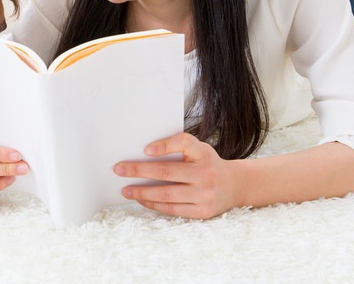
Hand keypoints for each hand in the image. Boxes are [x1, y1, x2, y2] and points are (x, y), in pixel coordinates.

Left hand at [113, 132, 240, 218]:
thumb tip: (146, 151)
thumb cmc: (207, 163)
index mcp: (203, 153)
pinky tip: (142, 199)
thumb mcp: (199, 148)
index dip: (164, 146)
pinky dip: (154, 204)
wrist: (235, 185)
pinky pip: (173, 209)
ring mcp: (205, 195)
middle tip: (119, 169)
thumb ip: (178, 146)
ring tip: (126, 190)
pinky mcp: (202, 212)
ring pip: (166, 194)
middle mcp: (205, 174)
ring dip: (142, 192)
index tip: (145, 149)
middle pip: (166, 172)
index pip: (184, 143)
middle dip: (139, 171)